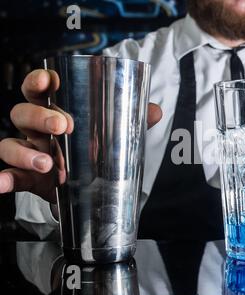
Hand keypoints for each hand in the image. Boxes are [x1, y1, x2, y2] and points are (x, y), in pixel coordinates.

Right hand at [0, 69, 161, 202]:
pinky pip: (9, 175)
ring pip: (11, 144)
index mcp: (57, 112)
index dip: (39, 81)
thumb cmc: (98, 152)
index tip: (49, 79)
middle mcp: (37, 130)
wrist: (92, 190)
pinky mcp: (28, 178)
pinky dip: (3, 179)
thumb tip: (155, 111)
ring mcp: (30, 153)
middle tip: (62, 126)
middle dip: (39, 116)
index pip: (41, 90)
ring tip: (47, 164)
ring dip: (24, 152)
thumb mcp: (117, 136)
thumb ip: (134, 123)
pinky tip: (2, 183)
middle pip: (23, 113)